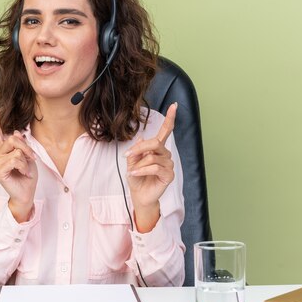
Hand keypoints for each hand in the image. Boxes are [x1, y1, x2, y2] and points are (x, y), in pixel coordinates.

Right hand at [0, 103, 37, 222]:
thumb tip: (16, 132)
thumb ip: (20, 144)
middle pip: (12, 139)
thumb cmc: (27, 175)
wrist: (27, 193)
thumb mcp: (28, 156)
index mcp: (2, 150)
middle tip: (32, 158)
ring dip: (26, 160)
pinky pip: (15, 160)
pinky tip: (23, 173)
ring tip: (25, 169)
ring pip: (15, 150)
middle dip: (26, 148)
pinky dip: (24, 166)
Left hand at [125, 103, 176, 231]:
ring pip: (153, 157)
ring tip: (132, 171)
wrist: (139, 195)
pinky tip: (135, 173)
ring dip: (139, 164)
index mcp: (157, 149)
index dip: (170, 118)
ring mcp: (168, 165)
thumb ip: (136, 150)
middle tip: (127, 155)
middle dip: (140, 148)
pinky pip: (154, 167)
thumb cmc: (137, 178)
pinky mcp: (169, 175)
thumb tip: (139, 138)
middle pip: (156, 143)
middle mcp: (165, 154)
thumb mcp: (131, 161)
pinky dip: (142, 170)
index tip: (174, 106)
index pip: (166, 131)